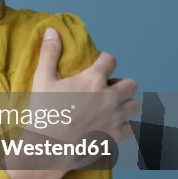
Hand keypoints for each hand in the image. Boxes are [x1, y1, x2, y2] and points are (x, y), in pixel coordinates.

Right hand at [28, 26, 138, 159]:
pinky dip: (126, 126)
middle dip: (121, 83)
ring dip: (126, 103)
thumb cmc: (44, 112)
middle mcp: (109, 97)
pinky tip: (115, 125)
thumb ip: (49, 53)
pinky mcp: (116, 137)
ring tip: (112, 106)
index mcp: (93, 80)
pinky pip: (133, 129)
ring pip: (135, 106)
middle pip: (130, 83)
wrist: (48, 148)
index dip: (105, 60)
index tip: (98, 64)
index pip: (110, 60)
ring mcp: (115, 118)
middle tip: (107, 88)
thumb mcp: (42, 80)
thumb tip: (52, 30)